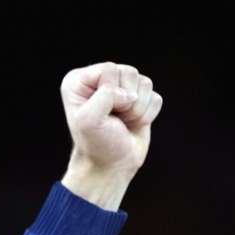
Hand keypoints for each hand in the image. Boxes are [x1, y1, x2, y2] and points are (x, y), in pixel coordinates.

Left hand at [60, 62, 163, 177]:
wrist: (110, 165)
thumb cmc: (95, 143)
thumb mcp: (89, 120)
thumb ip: (106, 96)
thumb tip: (132, 94)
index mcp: (79, 81)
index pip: (109, 69)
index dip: (112, 92)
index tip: (103, 113)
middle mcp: (98, 80)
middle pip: (129, 72)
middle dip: (127, 101)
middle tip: (114, 118)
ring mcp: (121, 88)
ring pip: (145, 82)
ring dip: (138, 109)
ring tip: (123, 121)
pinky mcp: (140, 98)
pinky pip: (156, 97)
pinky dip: (148, 114)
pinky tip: (133, 123)